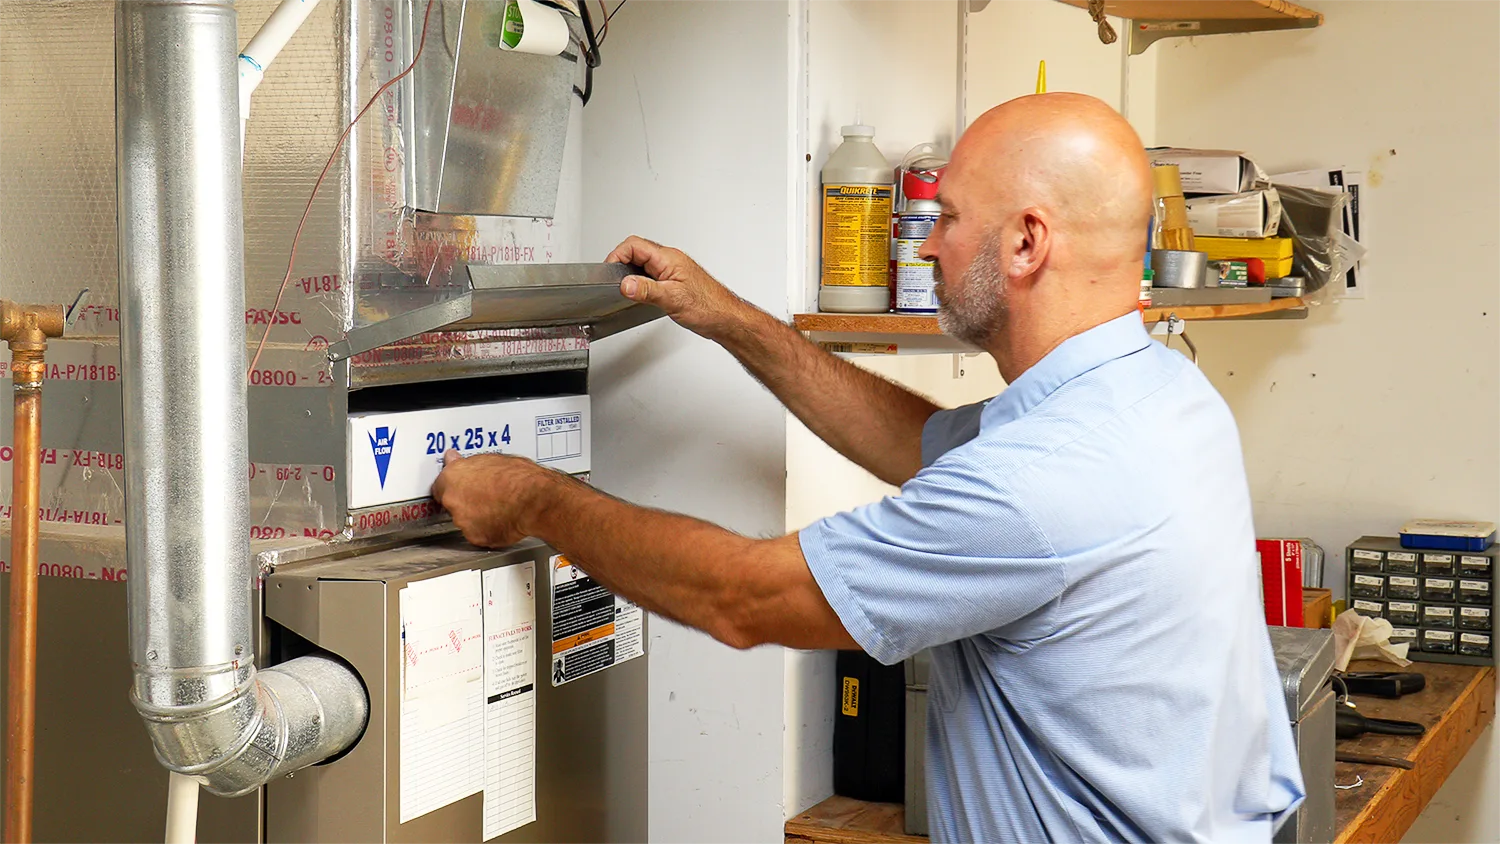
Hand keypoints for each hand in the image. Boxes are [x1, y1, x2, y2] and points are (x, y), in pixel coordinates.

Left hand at [431, 450, 554, 547]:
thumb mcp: (493, 459)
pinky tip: (501, 519)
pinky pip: (479, 534)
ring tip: (497, 507)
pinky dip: (487, 529)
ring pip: (465, 520)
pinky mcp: (476, 538)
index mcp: (453, 477)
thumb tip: (458, 460)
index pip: (440, 484)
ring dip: (476, 516)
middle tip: (485, 495)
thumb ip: (469, 463)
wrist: (534, 500)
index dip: (453, 485)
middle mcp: (453, 501)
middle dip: (465, 500)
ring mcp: (463, 522)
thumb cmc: (519, 478)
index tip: (460, 484)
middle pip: (452, 503)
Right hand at [607, 236, 758, 339]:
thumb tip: (625, 284)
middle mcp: (670, 260)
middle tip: (615, 281)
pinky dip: (642, 283)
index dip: (616, 256)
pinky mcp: (674, 281)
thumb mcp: (671, 299)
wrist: (726, 319)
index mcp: (668, 258)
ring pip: (643, 263)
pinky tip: (643, 296)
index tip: (609, 272)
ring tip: (628, 290)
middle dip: (621, 264)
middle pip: (636, 251)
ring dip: (632, 274)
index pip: (633, 245)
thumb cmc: (708, 307)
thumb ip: (645, 290)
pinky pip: (651, 275)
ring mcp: (673, 270)